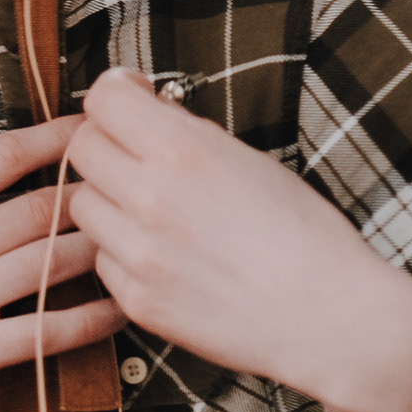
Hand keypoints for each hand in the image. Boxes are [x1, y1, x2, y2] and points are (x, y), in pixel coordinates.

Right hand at [0, 112, 125, 411]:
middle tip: (136, 185)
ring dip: (105, 249)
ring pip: (54, 264)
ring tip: (140, 239)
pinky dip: (93, 318)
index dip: (56, 137)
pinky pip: (47, 332)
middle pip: (42, 208)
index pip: (2, 156)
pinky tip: (121, 308)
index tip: (92, 129)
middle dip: (96, 193)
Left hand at [64, 68, 411, 411]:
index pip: (103, 100)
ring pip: (82, 206)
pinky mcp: (137, 300)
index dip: (115, 92)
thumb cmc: (306, 236)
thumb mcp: (253, 162)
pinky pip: (102, 260)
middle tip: (136, 154)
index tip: (132, 99)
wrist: (329, 318)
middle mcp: (151, 200)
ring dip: (108, 199)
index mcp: (184, 153)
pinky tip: (163, 254)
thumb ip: (190, 134)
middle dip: (106, 143)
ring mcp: (139, 254)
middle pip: (81, 149)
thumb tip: (149, 112)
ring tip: (152, 209)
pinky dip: (122, 251)